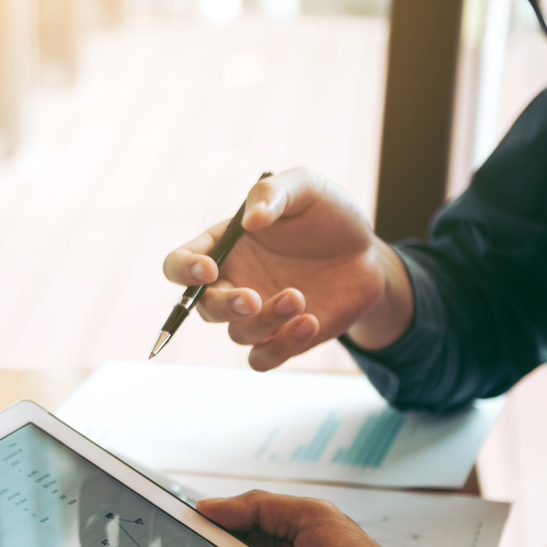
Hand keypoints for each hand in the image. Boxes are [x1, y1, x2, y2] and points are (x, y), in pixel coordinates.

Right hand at [161, 168, 413, 370]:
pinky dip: (281, 348)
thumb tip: (249, 221)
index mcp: (224, 247)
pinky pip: (262, 359)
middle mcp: (232, 283)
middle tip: (253, 299)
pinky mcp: (282, 338)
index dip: (184, 270)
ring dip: (265, 321)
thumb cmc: (329, 216)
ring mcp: (256, 315)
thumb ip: (272, 193)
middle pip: (203, 307)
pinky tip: (311, 322)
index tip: (208, 269)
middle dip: (224, 306)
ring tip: (299, 297)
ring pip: (238, 334)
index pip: (179, 264)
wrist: (367, 254)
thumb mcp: (305, 187)